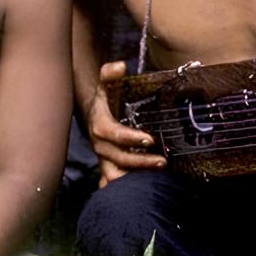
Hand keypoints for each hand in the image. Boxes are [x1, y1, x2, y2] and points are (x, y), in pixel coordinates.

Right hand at [85, 61, 163, 186]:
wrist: (93, 114)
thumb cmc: (105, 99)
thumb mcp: (106, 84)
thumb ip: (110, 73)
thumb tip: (120, 65)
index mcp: (100, 125)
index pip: (114, 134)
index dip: (130, 138)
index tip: (149, 139)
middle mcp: (100, 145)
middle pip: (119, 158)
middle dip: (140, 162)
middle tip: (162, 161)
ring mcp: (103, 158)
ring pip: (114, 174)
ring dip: (134, 177)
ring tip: (157, 174)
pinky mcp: (108, 167)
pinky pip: (112, 182)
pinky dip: (122, 188)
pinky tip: (140, 190)